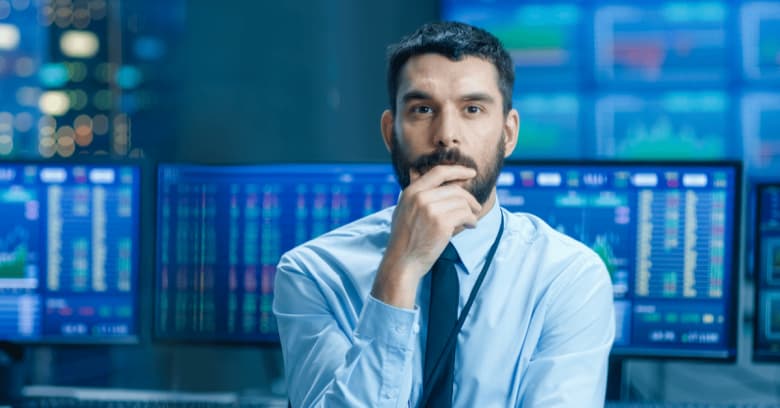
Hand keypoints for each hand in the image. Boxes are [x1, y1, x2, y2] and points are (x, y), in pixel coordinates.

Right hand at [371, 165, 481, 307]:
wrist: (402, 262)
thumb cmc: (405, 240)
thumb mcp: (403, 211)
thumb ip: (416, 196)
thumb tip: (432, 180)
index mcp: (411, 192)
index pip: (438, 172)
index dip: (457, 170)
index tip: (471, 173)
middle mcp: (420, 197)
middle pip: (455, 189)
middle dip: (469, 198)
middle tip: (476, 207)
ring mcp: (430, 209)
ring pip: (462, 202)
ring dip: (471, 212)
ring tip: (470, 221)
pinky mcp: (442, 223)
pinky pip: (466, 215)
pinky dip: (472, 220)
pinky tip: (470, 226)